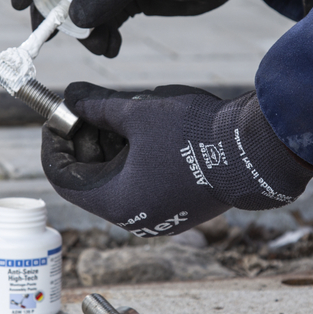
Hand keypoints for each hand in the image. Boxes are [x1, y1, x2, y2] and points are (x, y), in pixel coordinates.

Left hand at [40, 83, 312, 236]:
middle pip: (90, 179)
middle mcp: (134, 217)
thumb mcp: (138, 114)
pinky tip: (144, 129)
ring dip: (111, 146)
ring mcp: (159, 215)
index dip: (54, 143)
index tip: (59, 114)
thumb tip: (70, 96)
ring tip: (121, 112)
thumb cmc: (195, 134)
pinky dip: (134, 158)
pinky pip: (142, 183)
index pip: (63, 177)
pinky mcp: (179, 206)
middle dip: (86, 140)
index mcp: (117, 201)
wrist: (257, 152)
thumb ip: (97, 106)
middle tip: (90, 107)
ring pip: (117, 179)